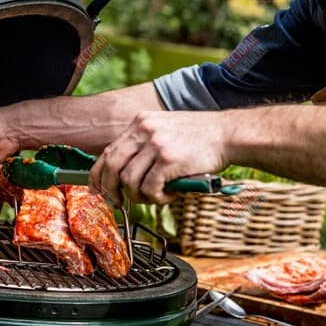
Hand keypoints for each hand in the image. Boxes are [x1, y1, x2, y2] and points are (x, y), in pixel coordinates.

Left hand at [89, 111, 230, 204]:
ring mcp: (156, 144)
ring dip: (140, 196)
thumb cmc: (199, 138)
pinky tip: (170, 194)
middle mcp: (144, 130)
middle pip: (111, 166)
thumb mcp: (165, 131)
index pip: (107, 151)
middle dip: (111, 190)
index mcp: (140, 122)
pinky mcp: (168, 159)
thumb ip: (144, 147)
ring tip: (156, 196)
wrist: (227, 134)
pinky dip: (157, 198)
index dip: (98, 175)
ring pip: (129, 180)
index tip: (98, 191)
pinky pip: (150, 187)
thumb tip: (123, 176)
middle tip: (118, 203)